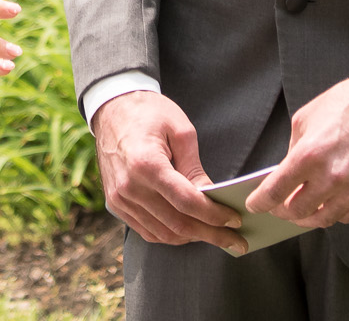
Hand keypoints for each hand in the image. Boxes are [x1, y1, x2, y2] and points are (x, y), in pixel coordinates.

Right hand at [93, 91, 246, 252]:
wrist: (112, 108)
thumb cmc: (149, 113)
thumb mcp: (180, 131)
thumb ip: (195, 169)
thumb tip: (211, 199)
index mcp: (146, 164)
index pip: (186, 202)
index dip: (214, 215)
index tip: (235, 220)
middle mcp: (129, 186)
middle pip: (177, 224)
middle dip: (211, 234)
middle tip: (236, 240)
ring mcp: (119, 198)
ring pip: (163, 234)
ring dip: (193, 238)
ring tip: (216, 236)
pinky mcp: (115, 204)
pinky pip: (147, 231)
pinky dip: (171, 235)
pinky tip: (189, 231)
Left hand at [244, 74, 348, 228]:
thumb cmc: (346, 106)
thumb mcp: (305, 120)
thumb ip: (293, 152)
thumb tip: (284, 176)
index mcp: (309, 154)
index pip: (276, 191)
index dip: (260, 202)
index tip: (255, 205)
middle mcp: (332, 176)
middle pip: (297, 212)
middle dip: (282, 212)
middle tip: (279, 207)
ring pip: (322, 219)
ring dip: (308, 216)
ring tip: (303, 208)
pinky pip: (347, 216)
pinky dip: (334, 212)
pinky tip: (329, 201)